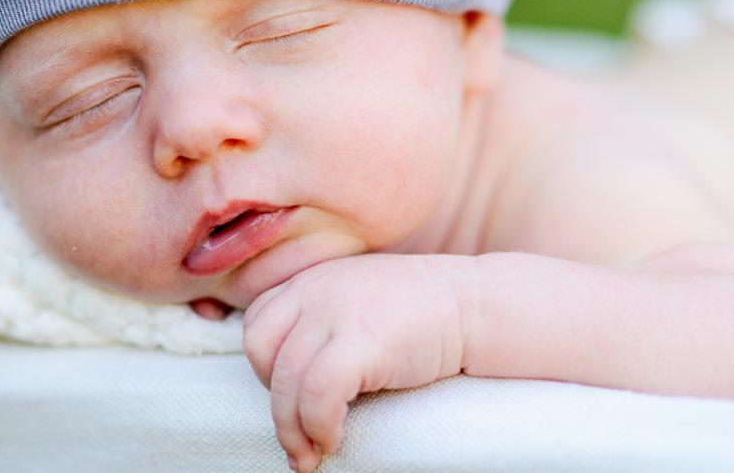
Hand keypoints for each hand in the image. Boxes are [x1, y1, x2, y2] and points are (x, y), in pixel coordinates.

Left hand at [242, 253, 475, 471]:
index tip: (291, 395)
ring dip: (293, 429)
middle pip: (260, 352)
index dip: (264, 367)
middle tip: (296, 435)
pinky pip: (317, 394)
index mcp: (313, 279)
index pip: (257, 322)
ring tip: (312, 453)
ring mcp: (337, 312)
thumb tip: (289, 378)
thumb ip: (322, 320)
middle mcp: (316, 289)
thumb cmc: (422, 313)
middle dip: (273, 402)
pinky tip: (334, 438)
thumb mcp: (358, 300)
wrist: (475, 305)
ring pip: (285, 381)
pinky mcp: (361, 340)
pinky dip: (318, 425)